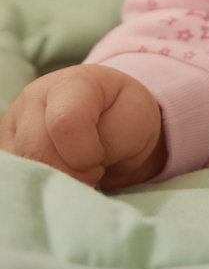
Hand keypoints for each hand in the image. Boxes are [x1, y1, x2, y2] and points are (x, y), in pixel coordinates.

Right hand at [0, 65, 166, 190]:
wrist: (115, 123)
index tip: (101, 158)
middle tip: (91, 171)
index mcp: (69, 83)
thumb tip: (77, 171)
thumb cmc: (126, 118)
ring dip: (56, 180)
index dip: (87, 153)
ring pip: (23, 167)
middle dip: (70, 172)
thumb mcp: (135, 120)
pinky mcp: (7, 149)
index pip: (64, 122)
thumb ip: (109, 140)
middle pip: (36, 149)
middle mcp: (33, 99)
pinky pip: (15, 176)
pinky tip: (60, 176)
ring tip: (77, 171)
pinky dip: (41, 185)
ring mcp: (13, 124)